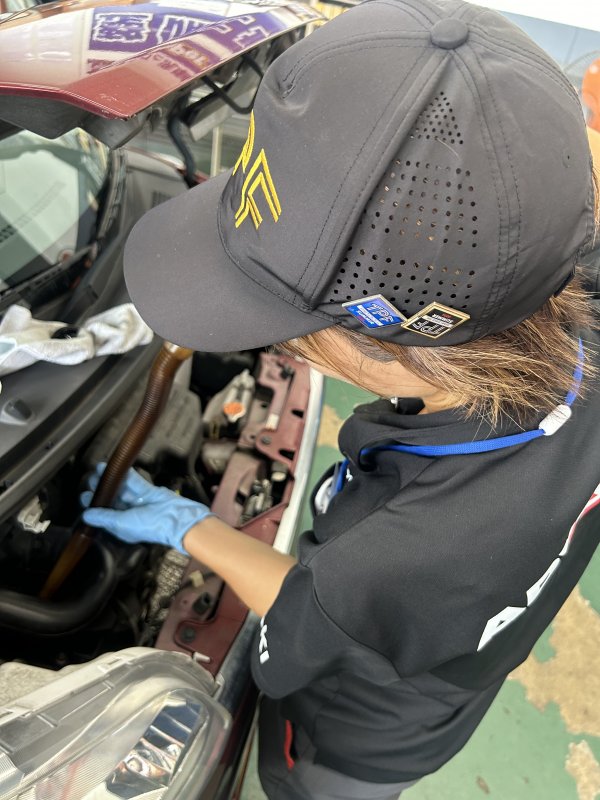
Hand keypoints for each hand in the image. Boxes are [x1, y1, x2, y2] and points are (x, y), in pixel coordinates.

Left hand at [81, 464, 212, 553]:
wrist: (175, 519)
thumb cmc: (151, 527)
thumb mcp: (121, 523)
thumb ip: (104, 517)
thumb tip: (87, 515)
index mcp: (122, 526)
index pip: (104, 515)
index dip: (94, 506)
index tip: (85, 496)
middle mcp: (129, 514)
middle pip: (112, 500)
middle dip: (101, 490)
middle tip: (91, 480)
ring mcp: (138, 502)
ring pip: (121, 489)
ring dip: (111, 480)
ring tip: (99, 469)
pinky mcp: (147, 491)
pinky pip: (134, 482)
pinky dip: (125, 475)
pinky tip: (116, 468)